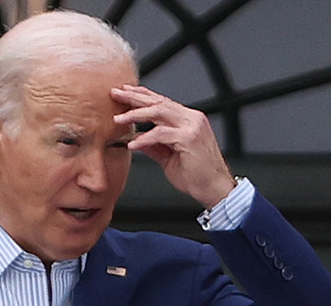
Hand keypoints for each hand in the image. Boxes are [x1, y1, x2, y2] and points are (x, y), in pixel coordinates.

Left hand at [111, 84, 236, 208]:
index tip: (125, 92)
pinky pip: (161, 134)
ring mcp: (192, 126)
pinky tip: (133, 144)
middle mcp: (192, 118)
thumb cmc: (197, 176)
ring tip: (119, 119)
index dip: (143, 96)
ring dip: (136, 114)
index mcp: (189, 120)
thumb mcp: (170, 157)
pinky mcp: (189, 138)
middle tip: (116, 94)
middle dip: (134, 97)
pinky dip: (145, 138)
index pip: (163, 102)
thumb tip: (137, 138)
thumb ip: (154, 145)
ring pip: (159, 112)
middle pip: (159, 102)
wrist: (215, 190)